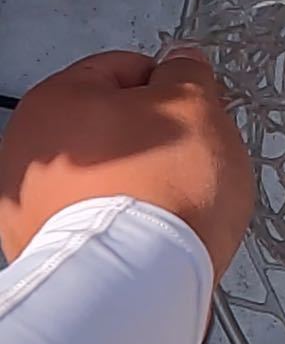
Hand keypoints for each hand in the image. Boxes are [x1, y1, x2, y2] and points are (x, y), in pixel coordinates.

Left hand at [0, 50, 252, 279]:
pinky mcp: (45, 245)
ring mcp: (30, 201)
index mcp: (57, 99)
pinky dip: (120, 219)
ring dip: (136, 180)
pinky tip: (148, 230)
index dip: (171, 86)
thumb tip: (182, 62)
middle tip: (188, 158)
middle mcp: (29, 147)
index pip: (126, 68)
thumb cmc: (162, 196)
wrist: (138, 280)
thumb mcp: (197, 107)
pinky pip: (94, 216)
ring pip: (103, 173)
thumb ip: (187, 73)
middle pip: (108, 124)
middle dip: (152, 138)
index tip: (195, 109)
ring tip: (169, 201)